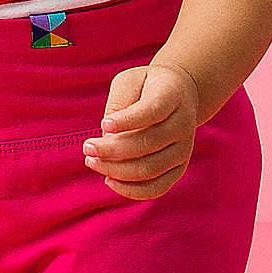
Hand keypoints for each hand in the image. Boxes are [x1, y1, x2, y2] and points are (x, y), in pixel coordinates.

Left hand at [81, 61, 200, 198]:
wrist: (180, 95)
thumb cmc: (145, 87)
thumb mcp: (129, 82)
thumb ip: (118, 106)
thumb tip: (108, 140)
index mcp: (172, 95)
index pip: (152, 111)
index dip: (127, 120)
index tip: (103, 124)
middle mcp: (183, 124)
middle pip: (147, 143)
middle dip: (112, 149)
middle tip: (87, 147)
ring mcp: (184, 149)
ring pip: (149, 169)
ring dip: (116, 169)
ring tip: (92, 161)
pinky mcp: (179, 168)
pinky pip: (156, 188)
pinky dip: (131, 190)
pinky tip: (109, 180)